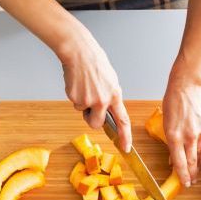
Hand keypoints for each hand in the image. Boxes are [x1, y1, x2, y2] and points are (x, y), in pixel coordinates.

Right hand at [59, 28, 131, 151]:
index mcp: (115, 95)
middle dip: (92, 119)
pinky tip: (77, 83)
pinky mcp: (75, 98)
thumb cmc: (94, 62)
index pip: (123, 121)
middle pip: (96, 124)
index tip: (125, 147)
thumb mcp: (110, 80)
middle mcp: (103, 100)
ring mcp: (89, 100)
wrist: (79, 52)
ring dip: (82, 104)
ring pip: (83, 112)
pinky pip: (75, 103)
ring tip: (84, 86)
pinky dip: (74, 95)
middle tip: (89, 106)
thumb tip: (107, 109)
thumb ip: (110, 96)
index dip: (125, 136)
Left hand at [162, 67, 200, 186]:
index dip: (182, 175)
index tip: (185, 184)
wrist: (187, 86)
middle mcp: (188, 136)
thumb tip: (173, 157)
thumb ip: (171, 142)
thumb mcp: (166, 124)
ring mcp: (200, 131)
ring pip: (197, 150)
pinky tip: (194, 137)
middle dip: (191, 174)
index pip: (179, 162)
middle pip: (191, 161)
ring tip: (193, 165)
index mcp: (174, 136)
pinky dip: (197, 141)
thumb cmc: (173, 102)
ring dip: (194, 158)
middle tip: (192, 182)